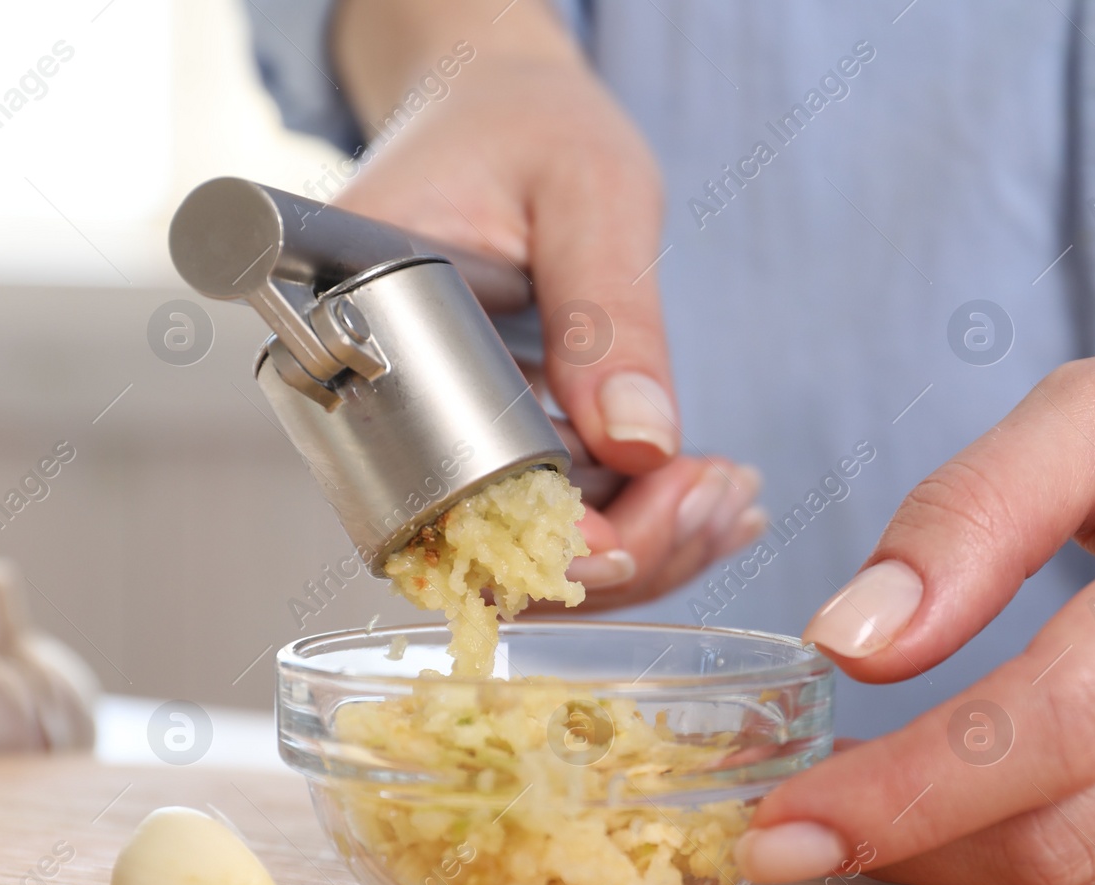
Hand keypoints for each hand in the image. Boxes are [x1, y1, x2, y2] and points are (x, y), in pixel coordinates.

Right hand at [329, 1, 763, 600]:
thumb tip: (638, 443)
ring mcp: (424, 436)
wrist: (502, 113)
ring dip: (642, 551)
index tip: (646, 527)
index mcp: (365, 325)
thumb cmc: (528, 125)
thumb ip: (609, 314)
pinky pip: (547, 525)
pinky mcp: (477, 447)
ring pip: (525, 561)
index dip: (545, 545)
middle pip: (486, 557)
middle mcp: (377, 404)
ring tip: (729, 495)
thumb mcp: (589, 192)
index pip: (437, 495)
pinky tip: (706, 495)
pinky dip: (634, 525)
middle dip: (621, 555)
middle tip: (721, 496)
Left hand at [735, 299, 1094, 884]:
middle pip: (1072, 824)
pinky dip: (1048, 855)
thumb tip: (851, 643)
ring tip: (880, 799)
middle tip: (794, 821)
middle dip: (907, 842)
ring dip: (963, 859)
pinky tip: (994, 799)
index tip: (785, 818)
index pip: (1061, 716)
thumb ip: (970, 513)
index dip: (908, 787)